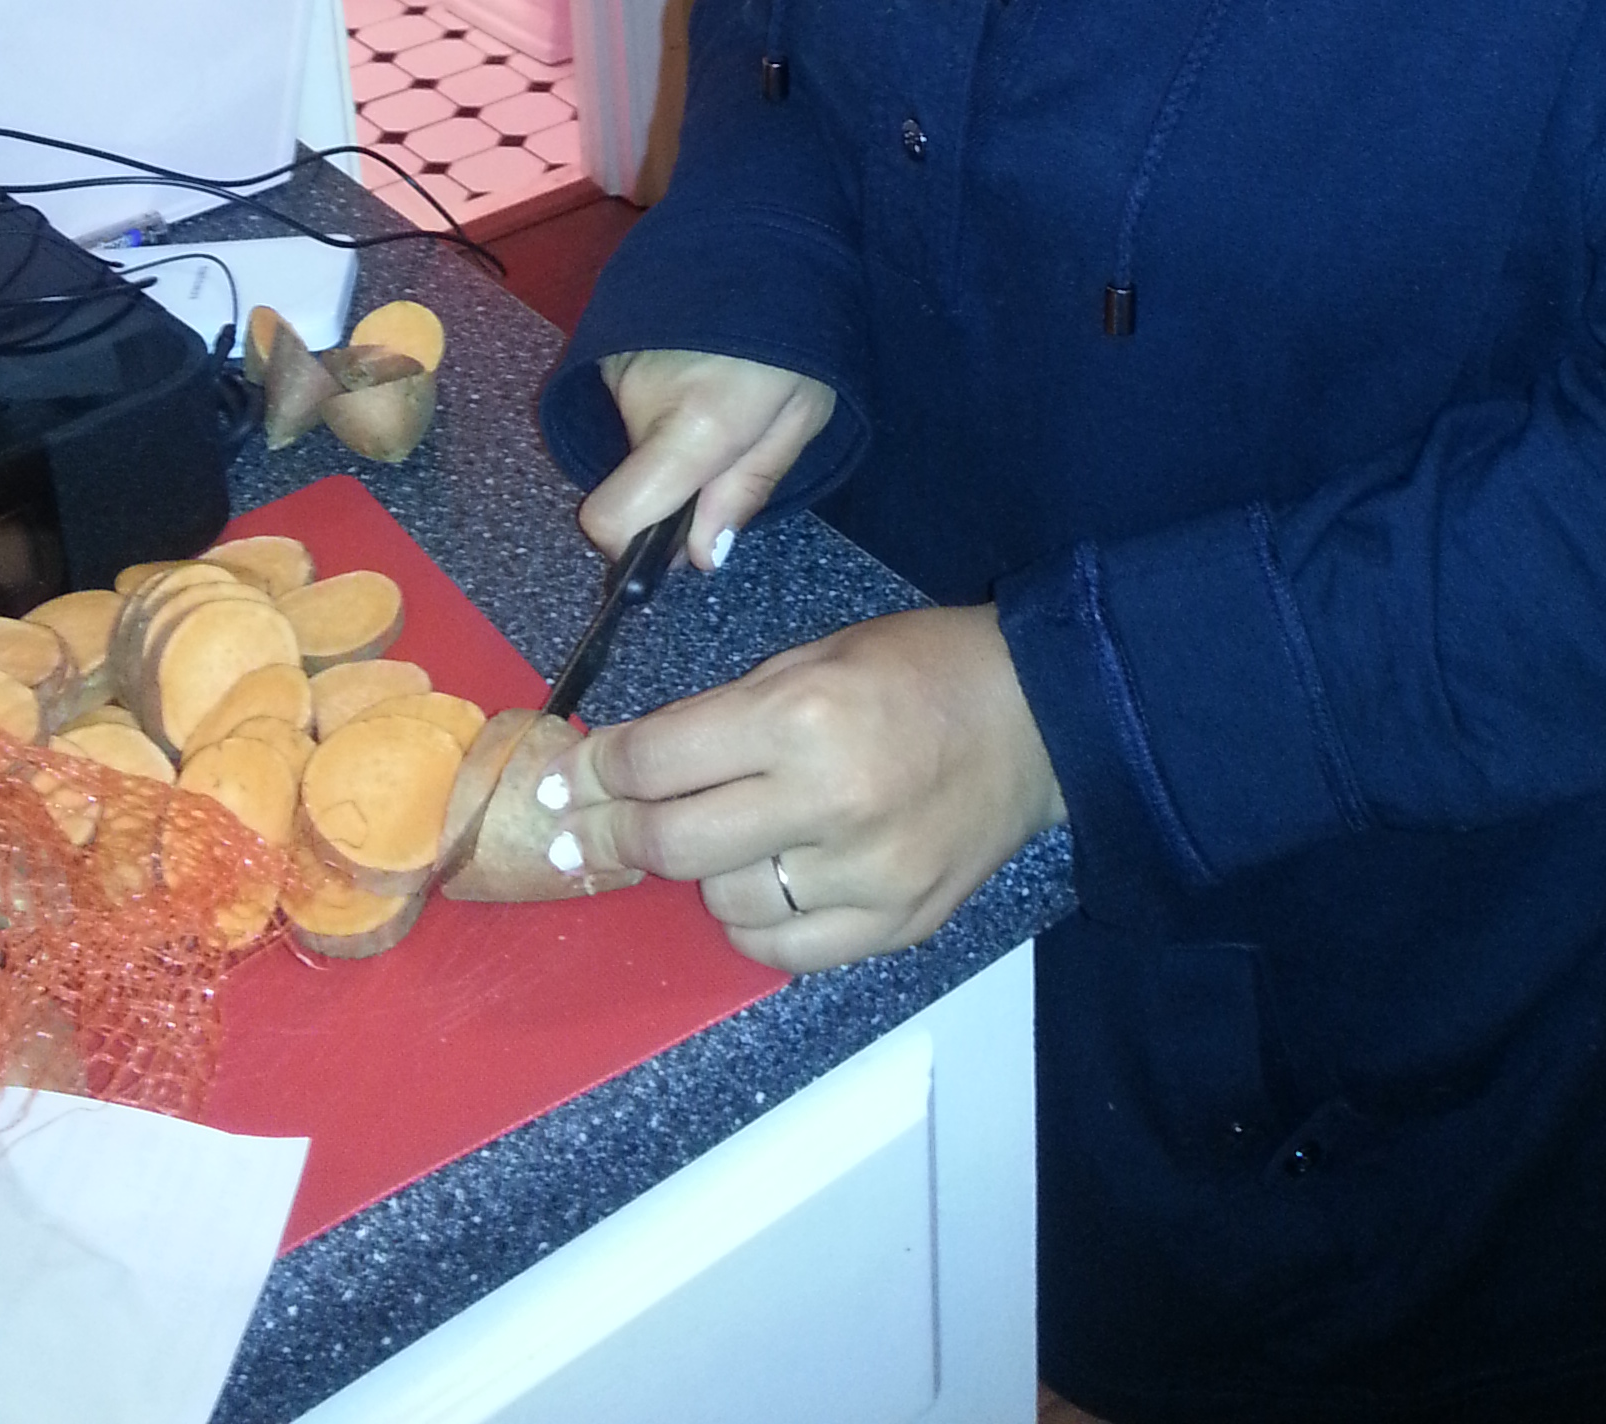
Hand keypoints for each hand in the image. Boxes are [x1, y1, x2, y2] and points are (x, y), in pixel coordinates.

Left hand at [537, 606, 1065, 969]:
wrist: (1040, 718)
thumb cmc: (920, 667)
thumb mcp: (815, 656)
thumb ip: (724, 715)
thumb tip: (626, 766)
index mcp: (805, 717)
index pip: (661, 761)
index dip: (596, 771)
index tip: (566, 781)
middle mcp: (829, 803)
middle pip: (674, 845)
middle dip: (609, 835)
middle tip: (577, 833)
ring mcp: (866, 877)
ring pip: (725, 904)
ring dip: (698, 874)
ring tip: (708, 842)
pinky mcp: (895, 926)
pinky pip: (786, 951)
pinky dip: (755, 923)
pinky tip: (758, 887)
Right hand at [581, 349, 836, 573]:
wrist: (766, 229)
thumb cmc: (801, 328)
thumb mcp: (802, 416)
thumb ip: (747, 488)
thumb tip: (698, 557)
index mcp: (694, 426)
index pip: (612, 518)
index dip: (629, 548)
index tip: (668, 544)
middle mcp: (639, 400)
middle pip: (636, 480)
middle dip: (677, 482)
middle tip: (732, 444)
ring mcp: (616, 367)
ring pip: (634, 440)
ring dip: (671, 435)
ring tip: (723, 390)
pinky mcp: (606, 340)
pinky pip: (629, 400)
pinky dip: (660, 399)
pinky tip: (700, 367)